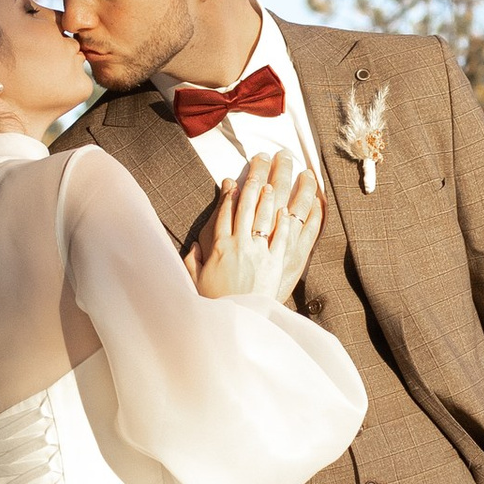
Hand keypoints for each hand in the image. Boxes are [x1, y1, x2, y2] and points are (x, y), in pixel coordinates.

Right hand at [190, 150, 323, 303]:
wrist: (236, 321)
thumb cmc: (215, 302)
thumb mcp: (196, 280)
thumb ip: (193, 260)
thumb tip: (192, 245)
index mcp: (219, 247)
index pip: (225, 212)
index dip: (230, 194)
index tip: (234, 180)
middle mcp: (240, 244)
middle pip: (247, 206)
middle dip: (256, 180)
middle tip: (262, 162)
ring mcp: (259, 252)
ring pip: (266, 216)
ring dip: (272, 194)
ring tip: (278, 175)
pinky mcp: (276, 263)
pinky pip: (284, 237)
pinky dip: (287, 221)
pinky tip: (290, 208)